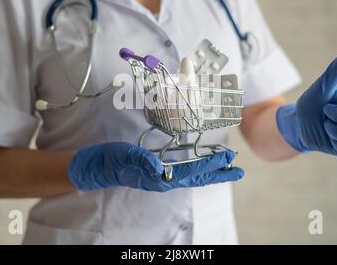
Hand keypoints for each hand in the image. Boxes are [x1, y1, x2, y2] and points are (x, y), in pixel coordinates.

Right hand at [67, 142, 243, 191]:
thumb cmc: (112, 161)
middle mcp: (164, 179)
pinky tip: (201, 164)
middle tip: (238, 169)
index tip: (228, 159)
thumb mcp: (126, 157)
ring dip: (211, 171)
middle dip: (219, 173)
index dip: (211, 165)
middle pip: (198, 177)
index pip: (192, 171)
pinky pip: (183, 170)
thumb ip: (143, 162)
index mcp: (159, 177)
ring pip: (192, 174)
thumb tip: (161, 168)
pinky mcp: (157, 170)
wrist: (98, 166)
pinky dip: (197, 167)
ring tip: (226, 166)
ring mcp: (162, 175)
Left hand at [276, 45, 336, 165]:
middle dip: (332, 129)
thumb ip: (336, 70)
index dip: (333, 115)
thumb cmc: (310, 105)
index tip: (326, 109)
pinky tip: (334, 145)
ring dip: (334, 142)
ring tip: (330, 133)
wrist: (301, 126)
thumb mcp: (320, 88)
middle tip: (326, 122)